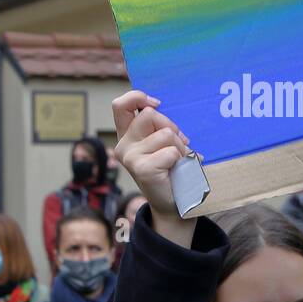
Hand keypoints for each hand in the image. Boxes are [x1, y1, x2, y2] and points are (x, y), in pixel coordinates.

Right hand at [111, 90, 195, 245]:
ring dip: (181, 147)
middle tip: (178, 147)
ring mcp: (130, 157)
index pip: (120, 105)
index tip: (156, 104)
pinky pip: (171, 151)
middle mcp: (123, 146)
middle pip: (150, 115)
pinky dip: (182, 160)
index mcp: (126, 136)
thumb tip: (158, 106)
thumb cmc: (173, 170)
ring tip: (179, 162)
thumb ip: (158, 126)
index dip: (137, 97)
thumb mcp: (163, 143)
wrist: (176, 204)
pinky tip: (178, 171)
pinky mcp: (141, 169)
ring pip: (166, 133)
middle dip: (172, 127)